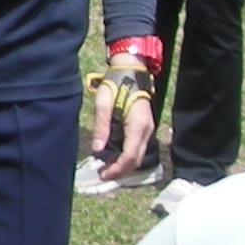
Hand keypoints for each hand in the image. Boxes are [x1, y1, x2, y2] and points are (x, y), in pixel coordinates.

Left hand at [89, 63, 156, 181]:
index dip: (117, 169)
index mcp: (137, 126)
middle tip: (102, 174)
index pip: (130, 156)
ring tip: (105, 167)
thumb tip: (96, 149)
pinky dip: (126, 156)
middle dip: (120, 170)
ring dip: (123, 164)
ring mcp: (147, 129)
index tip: (102, 174)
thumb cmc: (115, 84)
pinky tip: (112, 155)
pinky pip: (137, 147)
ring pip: (138, 155)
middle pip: (136, 160)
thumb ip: (101, 126)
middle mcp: (146, 131)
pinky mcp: (144, 127)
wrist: (130, 71)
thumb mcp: (103, 103)